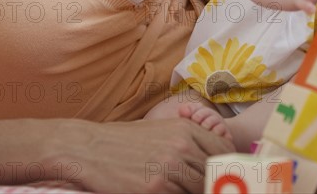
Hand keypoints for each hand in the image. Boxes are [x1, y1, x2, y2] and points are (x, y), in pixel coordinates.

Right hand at [58, 117, 234, 192]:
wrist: (89, 147)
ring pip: (198, 188)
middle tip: (207, 187)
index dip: (227, 166)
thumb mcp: (162, 130)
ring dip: (193, 190)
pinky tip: (165, 192)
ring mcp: (170, 168)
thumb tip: (211, 160)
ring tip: (178, 188)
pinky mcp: (155, 189)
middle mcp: (182, 146)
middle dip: (212, 184)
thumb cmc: (124, 140)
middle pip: (214, 173)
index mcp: (186, 129)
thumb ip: (188, 142)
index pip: (223, 151)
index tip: (224, 175)